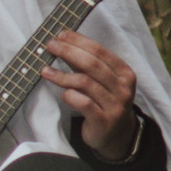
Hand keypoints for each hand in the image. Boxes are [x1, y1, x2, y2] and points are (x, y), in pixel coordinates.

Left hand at [46, 27, 139, 156]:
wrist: (117, 135)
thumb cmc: (105, 102)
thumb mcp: (102, 81)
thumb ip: (87, 65)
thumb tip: (63, 44)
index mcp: (125, 73)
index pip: (100, 51)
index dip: (79, 41)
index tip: (61, 35)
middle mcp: (123, 88)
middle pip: (92, 64)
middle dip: (68, 52)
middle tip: (51, 46)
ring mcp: (115, 106)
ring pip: (85, 83)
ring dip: (62, 75)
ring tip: (46, 71)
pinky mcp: (104, 121)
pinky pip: (83, 103)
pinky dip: (69, 95)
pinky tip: (63, 94)